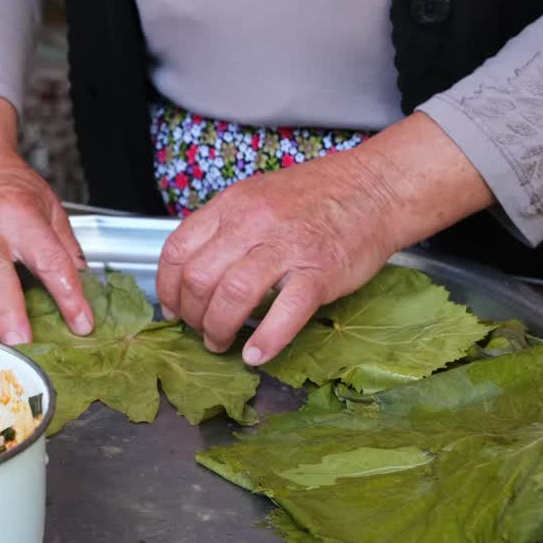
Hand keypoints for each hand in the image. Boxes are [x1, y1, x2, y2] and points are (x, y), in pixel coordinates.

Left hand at [155, 113, 494, 364]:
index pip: (178, 250)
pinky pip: (285, 311)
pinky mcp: (320, 272)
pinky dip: (266, 340)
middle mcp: (253, 223)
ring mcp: (287, 247)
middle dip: (192, 316)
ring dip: (218, 330)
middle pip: (199, 278)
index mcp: (232, 205)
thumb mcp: (257, 197)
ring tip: (222, 343)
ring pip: (232, 295)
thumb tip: (192, 273)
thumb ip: (224, 229)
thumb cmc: (316, 198)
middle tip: (200, 330)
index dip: (168, 289)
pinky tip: (256, 354)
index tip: (173, 309)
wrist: (375, 188)